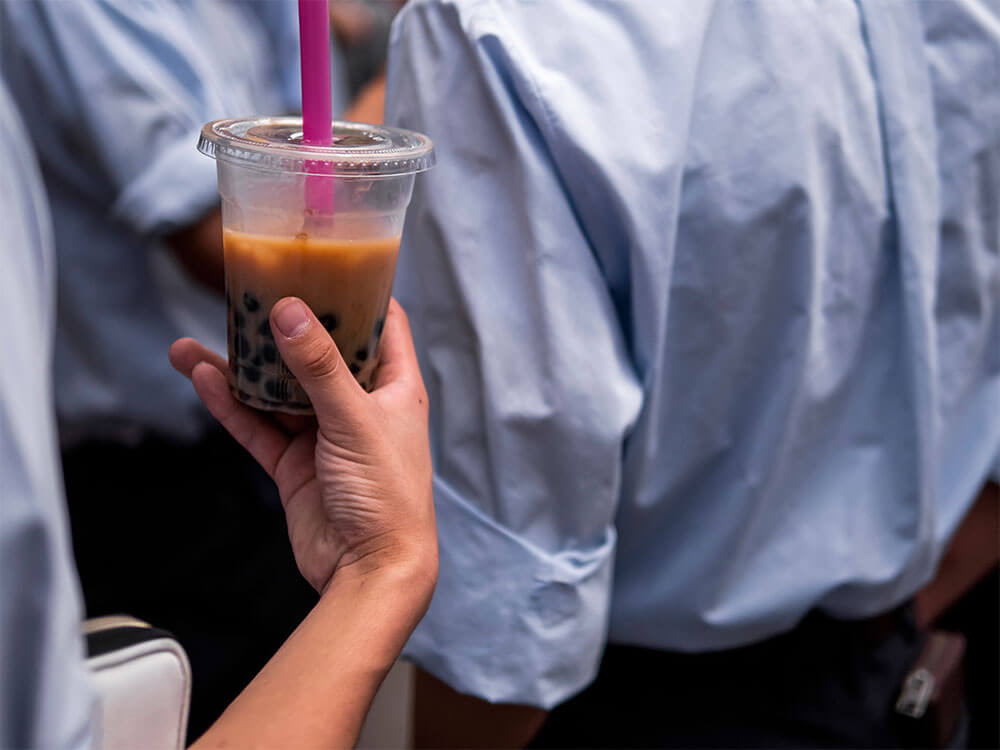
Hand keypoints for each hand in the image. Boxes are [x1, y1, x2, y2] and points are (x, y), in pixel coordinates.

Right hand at [170, 298, 436, 596]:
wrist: (370, 572)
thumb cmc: (387, 494)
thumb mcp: (355, 419)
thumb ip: (319, 367)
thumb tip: (289, 310)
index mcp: (395, 388)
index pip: (382, 326)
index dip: (358, 293)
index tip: (325, 262)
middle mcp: (361, 407)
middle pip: (318, 355)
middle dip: (281, 330)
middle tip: (244, 299)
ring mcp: (325, 436)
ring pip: (277, 392)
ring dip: (241, 370)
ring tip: (195, 343)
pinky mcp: (295, 466)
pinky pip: (259, 427)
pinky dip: (232, 406)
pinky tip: (202, 379)